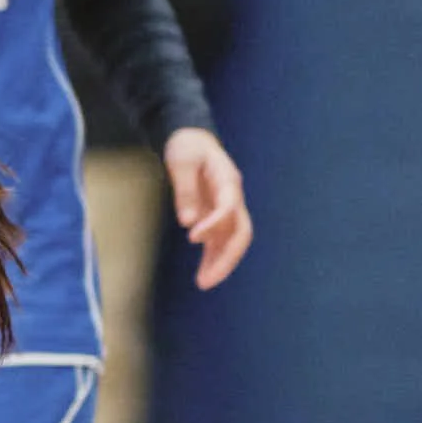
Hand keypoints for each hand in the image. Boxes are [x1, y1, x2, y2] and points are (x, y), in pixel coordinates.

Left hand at [163, 127, 250, 288]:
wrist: (192, 139)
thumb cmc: (186, 146)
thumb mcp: (181, 161)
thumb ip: (185, 189)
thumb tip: (187, 221)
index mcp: (227, 180)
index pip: (228, 207)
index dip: (214, 224)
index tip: (192, 237)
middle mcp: (232, 197)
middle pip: (240, 231)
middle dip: (227, 257)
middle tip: (207, 279)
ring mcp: (226, 208)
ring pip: (231, 241)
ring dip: (220, 262)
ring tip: (203, 283)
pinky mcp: (215, 216)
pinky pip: (218, 241)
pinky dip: (212, 257)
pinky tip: (203, 275)